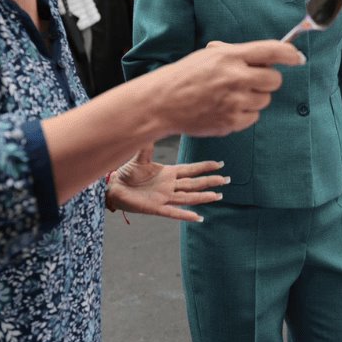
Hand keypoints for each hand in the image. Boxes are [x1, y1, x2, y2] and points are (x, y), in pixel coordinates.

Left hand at [107, 144, 226, 221]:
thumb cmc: (127, 173)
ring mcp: (164, 198)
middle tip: (227, 180)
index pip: (191, 170)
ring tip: (218, 196)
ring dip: (203, 197)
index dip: (205, 167)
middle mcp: (170, 186)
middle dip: (210, 181)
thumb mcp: (139, 157)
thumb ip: (148, 145)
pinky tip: (198, 217)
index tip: (220, 164)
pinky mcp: (156, 208)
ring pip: (188, 197)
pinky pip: (173, 212)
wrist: (114, 187)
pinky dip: (185, 215)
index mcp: (169, 173)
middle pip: (195, 184)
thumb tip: (153, 124)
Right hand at [156, 40, 303, 136]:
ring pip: (265, 100)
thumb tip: (266, 58)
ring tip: (232, 95)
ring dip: (255, 98)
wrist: (162, 103)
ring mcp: (234, 102)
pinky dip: (245, 114)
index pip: (272, 51)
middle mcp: (235, 78)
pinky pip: (253, 118)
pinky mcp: (232, 122)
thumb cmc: (185, 76)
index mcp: (230, 56)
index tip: (297, 58)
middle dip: (268, 80)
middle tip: (254, 80)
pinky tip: (226, 108)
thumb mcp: (209, 55)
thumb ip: (237, 55)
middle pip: (274, 80)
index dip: (290, 54)